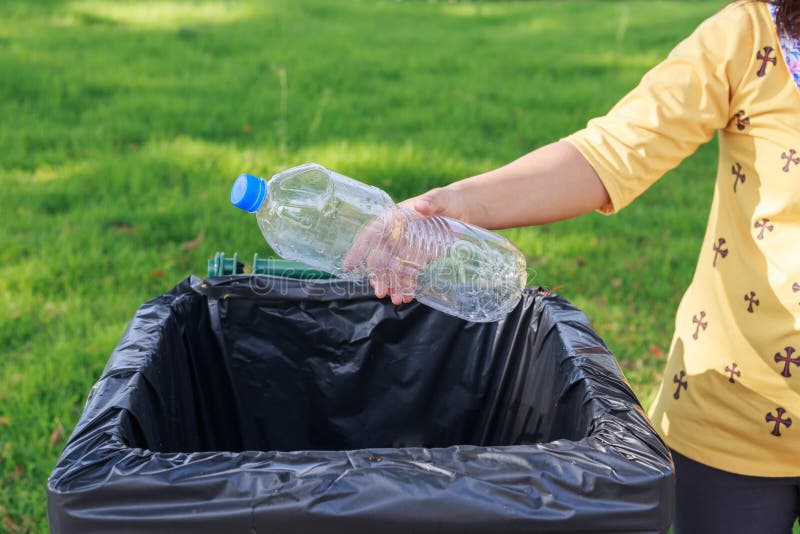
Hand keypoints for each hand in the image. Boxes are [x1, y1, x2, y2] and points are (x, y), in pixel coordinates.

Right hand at [344, 186, 463, 304]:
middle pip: (380, 258)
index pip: (371, 234)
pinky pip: (408, 274)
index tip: (349, 265)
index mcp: (394, 219)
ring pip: (393, 270)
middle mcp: (396, 236)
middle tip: (381, 292)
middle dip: (379, 275)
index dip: (359, 249)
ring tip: (397, 299)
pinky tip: (407, 297)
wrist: (462, 211)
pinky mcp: (418, 258)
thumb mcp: (440, 199)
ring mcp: (406, 249)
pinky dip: (406, 286)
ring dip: (392, 285)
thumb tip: (419, 206)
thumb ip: (430, 202)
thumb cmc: (448, 200)